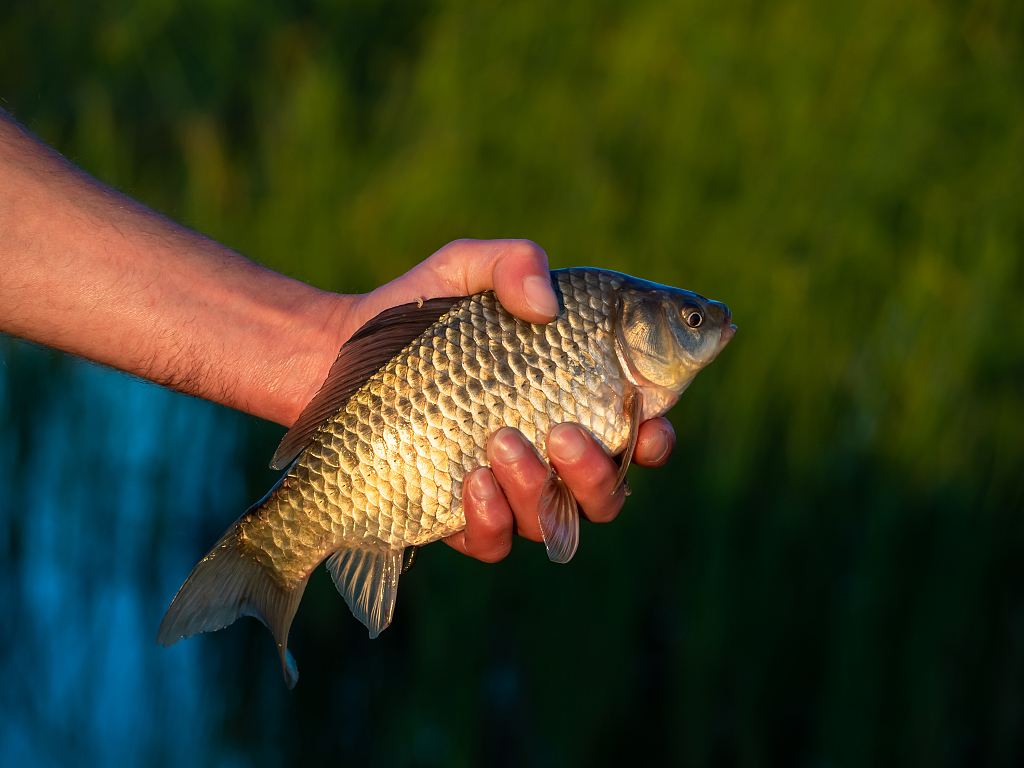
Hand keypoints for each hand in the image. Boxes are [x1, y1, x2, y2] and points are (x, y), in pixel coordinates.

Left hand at [351, 238, 675, 562]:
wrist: (336, 356)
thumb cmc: (418, 314)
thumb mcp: (465, 269)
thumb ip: (512, 263)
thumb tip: (546, 304)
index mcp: (569, 399)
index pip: (636, 432)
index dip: (654, 437)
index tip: (648, 422)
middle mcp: (546, 454)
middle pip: (606, 493)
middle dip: (596, 472)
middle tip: (562, 432)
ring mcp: (505, 491)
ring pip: (553, 523)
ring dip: (538, 489)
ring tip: (501, 441)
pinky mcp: (458, 519)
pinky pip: (493, 542)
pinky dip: (491, 519)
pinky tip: (471, 479)